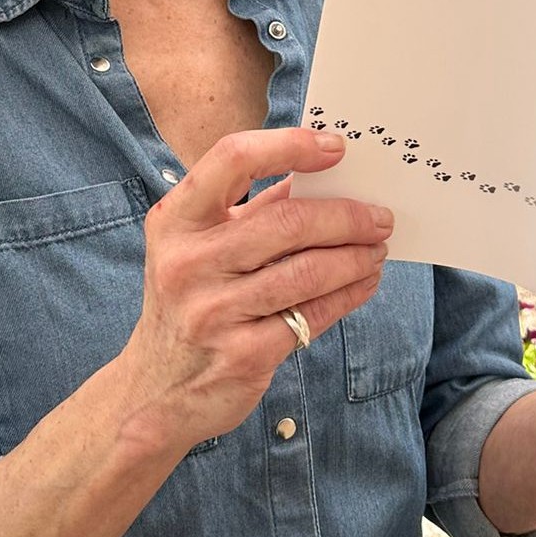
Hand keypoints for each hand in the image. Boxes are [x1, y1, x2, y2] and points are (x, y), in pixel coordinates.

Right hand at [119, 127, 390, 449]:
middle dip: (346, 216)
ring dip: (355, 256)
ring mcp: (214, 312)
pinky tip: (364, 281)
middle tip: (380, 216)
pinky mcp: (243, 355)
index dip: (289, 146)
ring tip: (377, 248)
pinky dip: (348, 294)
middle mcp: (188, 262)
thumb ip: (249, 210)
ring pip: (308, 271)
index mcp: (174, 220)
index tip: (336, 148)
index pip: (233, 159)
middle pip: (287, 221)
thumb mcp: (198, 247)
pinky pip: (312, 315)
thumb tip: (318, 175)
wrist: (155, 391)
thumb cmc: (188, 301)